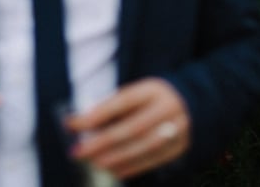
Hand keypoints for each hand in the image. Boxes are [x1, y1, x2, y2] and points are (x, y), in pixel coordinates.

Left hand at [66, 78, 190, 179]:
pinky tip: (114, 170)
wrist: (189, 103)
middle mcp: (167, 108)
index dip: (96, 115)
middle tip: (78, 151)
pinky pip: (153, 160)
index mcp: (152, 89)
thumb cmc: (149, 99)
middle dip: (101, 142)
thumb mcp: (135, 93)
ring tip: (94, 162)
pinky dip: (131, 167)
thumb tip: (84, 125)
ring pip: (143, 147)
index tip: (71, 124)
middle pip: (132, 128)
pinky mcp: (180, 147)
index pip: (121, 102)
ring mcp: (177, 129)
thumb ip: (113, 106)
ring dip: (115, 158)